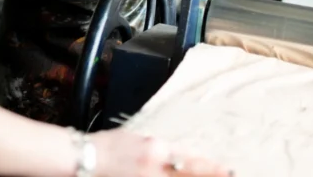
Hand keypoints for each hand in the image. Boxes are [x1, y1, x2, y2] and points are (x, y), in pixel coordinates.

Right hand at [92, 128, 231, 176]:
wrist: (84, 157)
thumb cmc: (109, 145)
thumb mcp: (137, 139)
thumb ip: (159, 149)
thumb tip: (179, 157)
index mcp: (156, 148)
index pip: (191, 159)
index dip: (211, 168)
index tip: (227, 171)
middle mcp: (155, 166)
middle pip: (189, 173)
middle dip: (210, 175)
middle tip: (228, 176)